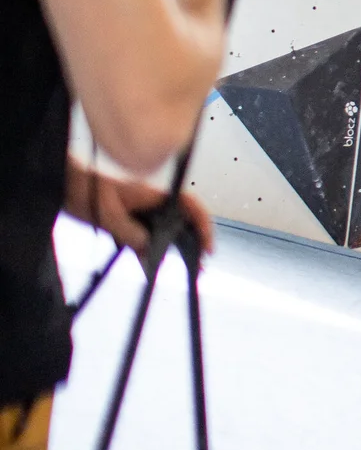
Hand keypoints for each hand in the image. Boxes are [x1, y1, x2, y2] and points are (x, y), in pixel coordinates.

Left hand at [67, 165, 214, 255]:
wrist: (63, 180)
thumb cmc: (86, 188)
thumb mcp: (106, 213)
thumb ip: (128, 231)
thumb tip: (147, 248)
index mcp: (154, 194)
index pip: (190, 207)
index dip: (204, 226)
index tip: (207, 250)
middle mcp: (153, 201)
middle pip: (182, 220)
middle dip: (193, 242)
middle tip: (198, 268)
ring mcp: (141, 209)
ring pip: (164, 229)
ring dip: (172, 248)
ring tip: (182, 269)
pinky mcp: (127, 217)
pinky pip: (144, 235)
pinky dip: (149, 249)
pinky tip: (149, 265)